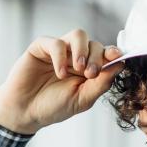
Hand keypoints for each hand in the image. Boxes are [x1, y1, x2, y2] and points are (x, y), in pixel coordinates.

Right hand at [0, 28, 124, 134]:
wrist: (25, 112)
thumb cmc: (53, 106)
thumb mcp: (83, 99)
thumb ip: (102, 83)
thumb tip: (120, 64)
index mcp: (88, 69)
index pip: (105, 54)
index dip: (112, 52)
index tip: (116, 56)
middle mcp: (75, 56)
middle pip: (94, 43)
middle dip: (96, 57)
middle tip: (90, 74)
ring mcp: (59, 50)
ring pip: (78, 35)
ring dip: (82, 50)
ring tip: (79, 68)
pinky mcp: (41, 47)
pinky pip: (55, 42)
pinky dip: (61, 56)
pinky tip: (60, 73)